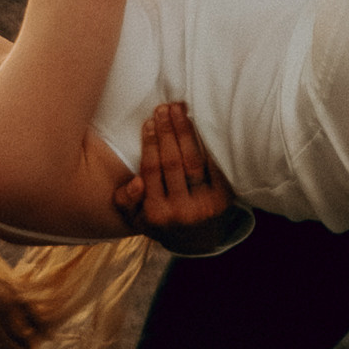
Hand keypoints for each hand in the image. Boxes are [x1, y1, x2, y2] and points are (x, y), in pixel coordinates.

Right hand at [112, 102, 240, 251]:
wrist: (196, 241)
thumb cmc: (162, 219)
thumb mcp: (136, 218)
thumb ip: (125, 201)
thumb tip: (136, 182)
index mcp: (156, 214)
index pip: (151, 170)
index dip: (150, 143)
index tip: (149, 122)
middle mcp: (180, 212)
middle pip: (172, 163)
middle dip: (167, 131)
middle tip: (164, 108)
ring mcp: (204, 206)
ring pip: (193, 161)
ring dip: (185, 131)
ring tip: (179, 110)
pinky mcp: (224, 200)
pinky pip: (214, 166)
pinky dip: (207, 145)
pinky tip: (202, 126)